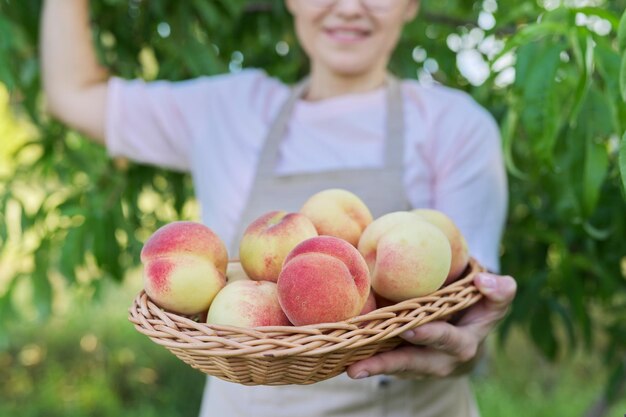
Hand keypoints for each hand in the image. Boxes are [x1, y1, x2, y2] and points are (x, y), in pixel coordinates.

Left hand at [346, 272, 516, 379]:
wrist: (467, 337)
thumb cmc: (478, 313)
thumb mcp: (495, 302)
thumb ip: (499, 291)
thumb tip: (483, 280)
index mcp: (463, 343)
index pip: (448, 340)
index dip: (432, 335)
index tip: (412, 329)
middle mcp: (440, 360)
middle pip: (414, 362)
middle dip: (391, 362)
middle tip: (362, 363)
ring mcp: (419, 366)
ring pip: (396, 367)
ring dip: (373, 367)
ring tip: (352, 369)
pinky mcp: (403, 364)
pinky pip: (385, 364)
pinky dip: (367, 362)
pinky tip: (346, 361)